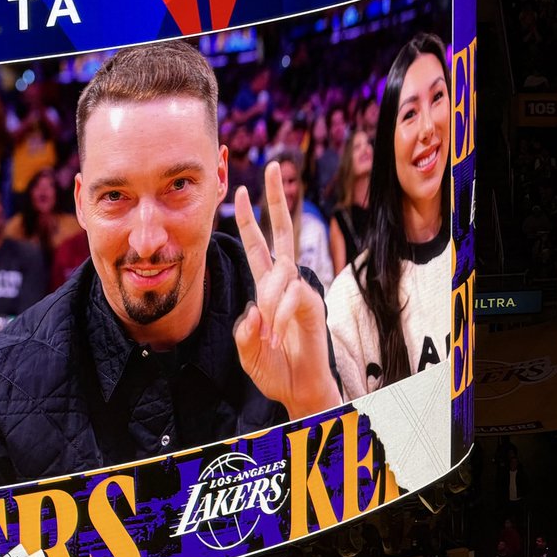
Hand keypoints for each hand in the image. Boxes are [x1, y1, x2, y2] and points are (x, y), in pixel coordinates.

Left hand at [233, 160, 341, 418]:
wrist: (298, 390)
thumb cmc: (273, 368)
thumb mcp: (246, 349)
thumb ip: (244, 331)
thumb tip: (255, 310)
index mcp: (266, 286)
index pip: (257, 245)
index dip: (250, 219)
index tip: (243, 191)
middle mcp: (284, 282)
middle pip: (282, 232)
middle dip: (277, 199)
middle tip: (275, 167)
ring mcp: (300, 290)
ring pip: (281, 270)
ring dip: (269, 300)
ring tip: (268, 333)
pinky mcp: (313, 303)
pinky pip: (293, 295)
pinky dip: (281, 312)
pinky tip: (278, 330)